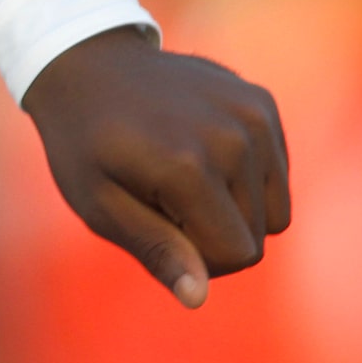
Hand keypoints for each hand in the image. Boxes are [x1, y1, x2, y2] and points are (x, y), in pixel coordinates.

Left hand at [21, 26, 290, 308]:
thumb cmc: (84, 144)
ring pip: (276, 211)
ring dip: (232, 208)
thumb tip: (198, 298)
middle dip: (213, 234)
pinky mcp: (262, 102)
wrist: (88, 64)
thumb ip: (155, 250)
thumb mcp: (98, 204)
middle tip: (160, 198)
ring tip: (180, 175)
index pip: (237, 255)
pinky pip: (277, 174)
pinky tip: (199, 149)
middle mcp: (233, 138)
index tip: (156, 227)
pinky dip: (245, 176)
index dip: (198, 258)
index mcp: (188, 167)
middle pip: (259, 236)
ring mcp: (253, 115)